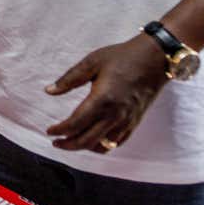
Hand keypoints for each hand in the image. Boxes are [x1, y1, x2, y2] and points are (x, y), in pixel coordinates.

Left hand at [44, 35, 168, 151]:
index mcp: (102, 99)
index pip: (75, 124)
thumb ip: (69, 79)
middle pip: (86, 141)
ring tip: (72, 140)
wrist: (154, 59)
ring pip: (101, 146)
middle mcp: (115, 115)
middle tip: (55, 142)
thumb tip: (49, 91)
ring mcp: (126, 122)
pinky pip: (115, 143)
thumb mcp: (92, 62)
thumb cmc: (122, 57)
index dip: (59, 131)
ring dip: (84, 147)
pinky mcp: (134, 123)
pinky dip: (101, 146)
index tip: (50, 130)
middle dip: (68, 145)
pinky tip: (93, 140)